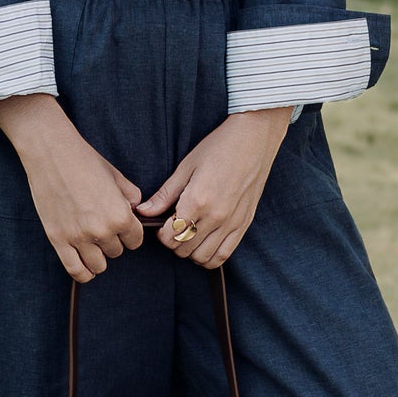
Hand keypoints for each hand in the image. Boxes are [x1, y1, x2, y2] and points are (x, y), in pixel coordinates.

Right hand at [0, 94, 145, 282]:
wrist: (51, 152)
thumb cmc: (84, 160)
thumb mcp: (116, 176)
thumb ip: (131, 197)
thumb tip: (135, 210)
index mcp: (120, 215)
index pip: (135, 241)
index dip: (130, 233)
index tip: (122, 226)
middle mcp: (102, 230)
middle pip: (117, 253)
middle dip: (113, 241)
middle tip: (102, 226)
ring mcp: (78, 237)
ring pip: (98, 265)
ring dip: (98, 256)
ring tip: (93, 243)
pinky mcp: (58, 239)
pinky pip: (75, 270)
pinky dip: (83, 272)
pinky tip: (85, 265)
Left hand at [142, 108, 292, 267]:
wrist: (254, 139)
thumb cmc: (219, 147)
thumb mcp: (186, 167)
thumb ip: (164, 194)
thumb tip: (143, 211)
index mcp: (197, 201)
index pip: (170, 237)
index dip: (161, 234)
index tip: (162, 223)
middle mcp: (215, 216)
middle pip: (184, 249)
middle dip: (174, 242)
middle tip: (174, 227)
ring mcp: (232, 223)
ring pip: (203, 257)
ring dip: (191, 251)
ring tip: (189, 234)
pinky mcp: (244, 224)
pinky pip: (225, 255)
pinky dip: (211, 256)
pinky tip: (205, 242)